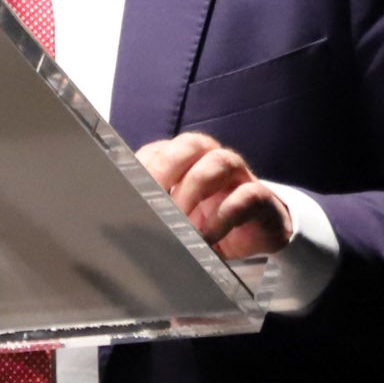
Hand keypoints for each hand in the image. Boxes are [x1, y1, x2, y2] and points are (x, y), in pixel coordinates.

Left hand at [137, 132, 293, 259]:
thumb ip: (154, 210)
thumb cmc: (205, 223)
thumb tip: (122, 218)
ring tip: (180, 223)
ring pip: (219, 163)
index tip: (127, 194)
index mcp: (185, 159)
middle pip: (191, 144)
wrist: (253, 237)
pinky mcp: (261, 198)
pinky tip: (207, 237)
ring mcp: (239, 176)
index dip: (143, 169)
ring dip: (194, 192)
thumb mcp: (175, 217)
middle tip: (151, 202)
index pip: (159, 150)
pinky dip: (223, 216)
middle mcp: (211, 159)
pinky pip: (246, 196)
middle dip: (166, 170)